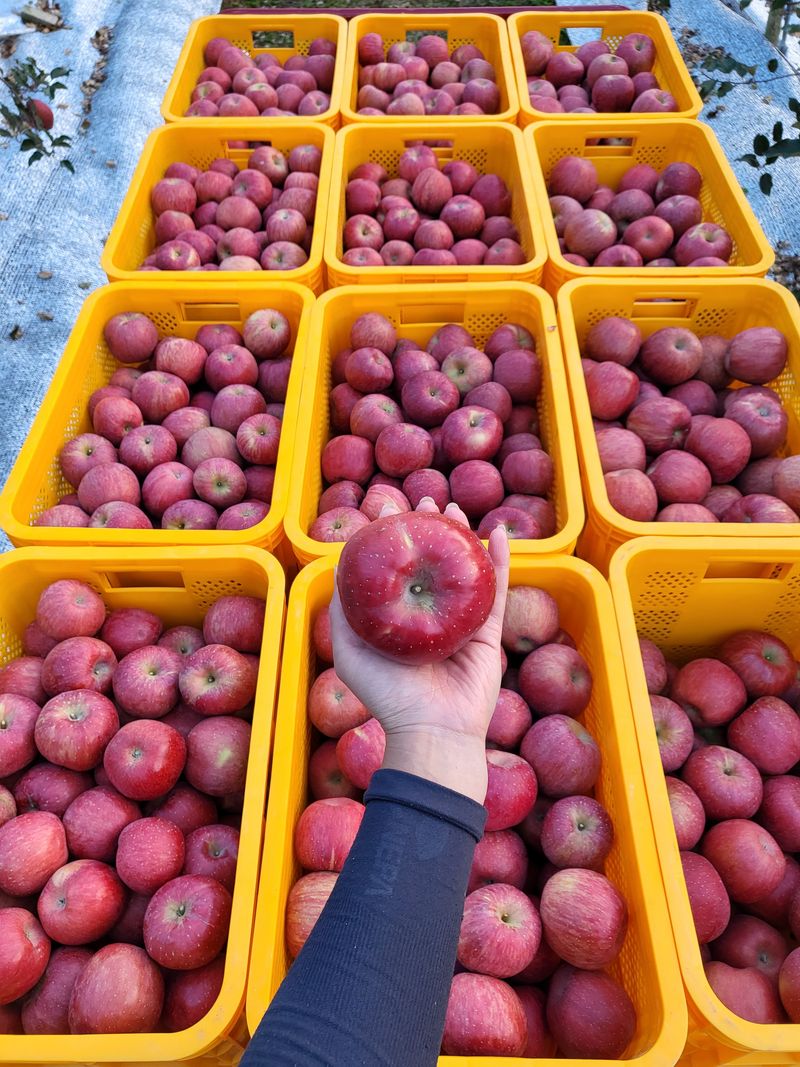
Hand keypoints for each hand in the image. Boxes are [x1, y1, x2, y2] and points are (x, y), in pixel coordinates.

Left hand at [329, 498, 509, 803]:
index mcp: (400, 619)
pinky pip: (497, 590)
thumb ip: (342, 613)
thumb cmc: (387, 695)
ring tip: (454, 507)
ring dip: (461, 535)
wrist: (432, 731)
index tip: (388, 507)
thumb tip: (338, 568)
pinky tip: (498, 532)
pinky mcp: (489, 633)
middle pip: (431, 560)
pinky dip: (500, 560)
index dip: (392, 536)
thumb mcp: (350, 652)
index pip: (396, 568)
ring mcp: (461, 623)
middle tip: (426, 498)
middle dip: (429, 527)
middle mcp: (430, 616)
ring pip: (464, 568)